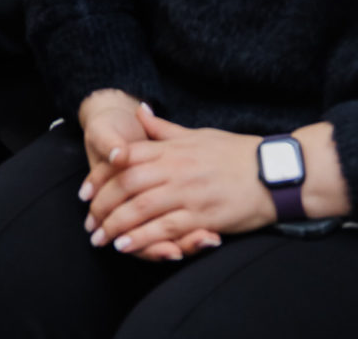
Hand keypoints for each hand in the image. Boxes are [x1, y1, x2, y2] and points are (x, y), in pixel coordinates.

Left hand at [76, 91, 219, 261]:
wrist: (273, 173)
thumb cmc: (235, 153)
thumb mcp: (197, 134)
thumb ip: (163, 130)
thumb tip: (139, 112)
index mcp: (172, 149)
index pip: (125, 159)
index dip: (100, 177)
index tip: (85, 193)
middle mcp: (176, 169)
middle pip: (127, 185)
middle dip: (103, 206)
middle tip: (89, 223)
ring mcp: (188, 193)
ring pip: (141, 209)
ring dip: (116, 226)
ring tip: (100, 239)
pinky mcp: (203, 216)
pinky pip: (166, 228)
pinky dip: (143, 238)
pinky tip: (126, 245)